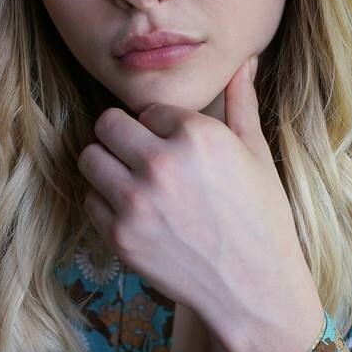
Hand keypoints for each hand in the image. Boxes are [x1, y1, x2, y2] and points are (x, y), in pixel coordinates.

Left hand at [77, 55, 312, 341]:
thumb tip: (243, 62)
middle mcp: (161, 163)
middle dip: (124, 137)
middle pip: (107, 124)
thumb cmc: (261, 219)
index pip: (149, 108)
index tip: (178, 147)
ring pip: (89, 158)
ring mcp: (135, 202)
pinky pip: (90, 201)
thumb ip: (241, 103)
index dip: (162, 126)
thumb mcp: (257, 155)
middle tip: (145, 158)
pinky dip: (106, 204)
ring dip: (108, 166)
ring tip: (135, 182)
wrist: (254, 289)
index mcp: (197, 135)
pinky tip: (137, 214)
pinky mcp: (120, 236)